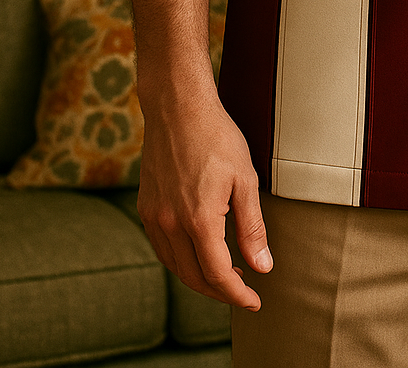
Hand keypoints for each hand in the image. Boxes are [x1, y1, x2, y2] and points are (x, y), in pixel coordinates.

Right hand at [137, 81, 271, 309]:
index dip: (237, 294)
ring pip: (175, 266)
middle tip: (243, 290)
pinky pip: (162, 248)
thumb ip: (252, 227)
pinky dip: (181, 260)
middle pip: (194, 277)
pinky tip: (199, 251)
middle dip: (220, 292)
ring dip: (199, 278)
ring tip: (226, 273)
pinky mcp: (146, 207)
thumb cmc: (216, 136)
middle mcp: (170, 224)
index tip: (254, 301)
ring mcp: (154, 216)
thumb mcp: (245, 179)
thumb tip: (262, 266)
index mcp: (198, 219)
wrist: (177, 107)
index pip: (218, 275)